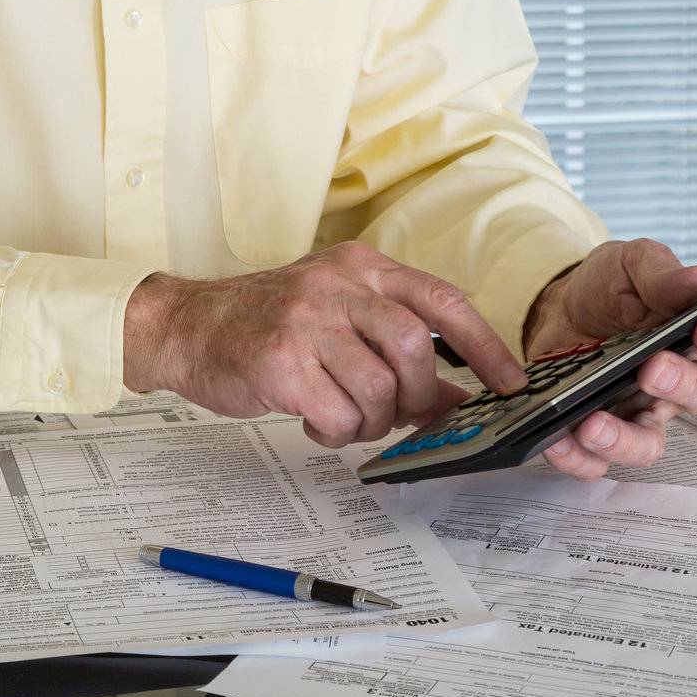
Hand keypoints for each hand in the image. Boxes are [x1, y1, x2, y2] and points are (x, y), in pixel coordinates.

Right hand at [122, 244, 528, 447]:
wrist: (187, 325)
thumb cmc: (267, 322)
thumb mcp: (336, 313)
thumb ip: (395, 342)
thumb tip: (459, 397)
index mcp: (358, 265)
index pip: (441, 300)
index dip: (484, 345)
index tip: (509, 383)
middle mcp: (335, 285)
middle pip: (413, 348)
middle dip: (420, 396)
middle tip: (403, 415)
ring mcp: (305, 321)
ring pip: (378, 389)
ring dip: (372, 421)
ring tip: (347, 417)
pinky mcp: (279, 362)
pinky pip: (337, 416)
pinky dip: (336, 431)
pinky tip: (314, 417)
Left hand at [521, 238, 696, 478]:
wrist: (557, 307)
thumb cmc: (608, 288)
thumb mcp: (629, 264)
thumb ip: (660, 273)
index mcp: (695, 334)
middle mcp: (677, 379)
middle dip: (679, 385)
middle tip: (652, 369)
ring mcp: (639, 409)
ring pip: (650, 442)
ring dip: (625, 439)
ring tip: (594, 424)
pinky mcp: (599, 430)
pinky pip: (596, 460)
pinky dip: (578, 457)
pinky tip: (557, 440)